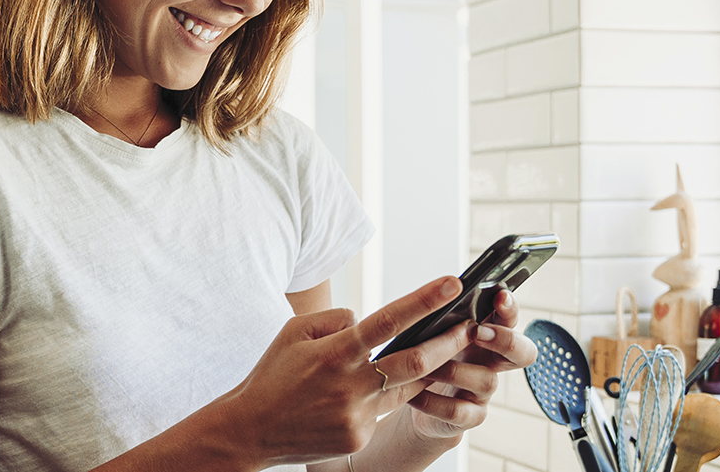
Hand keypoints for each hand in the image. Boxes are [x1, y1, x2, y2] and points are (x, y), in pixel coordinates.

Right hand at [205, 277, 474, 466]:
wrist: (250, 429)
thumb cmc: (273, 375)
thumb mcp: (294, 332)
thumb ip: (336, 320)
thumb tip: (367, 320)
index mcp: (334, 352)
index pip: (389, 320)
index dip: (424, 300)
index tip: (452, 283)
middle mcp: (350, 385)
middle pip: (415, 361)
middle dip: (448, 343)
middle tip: (469, 328)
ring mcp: (357, 415)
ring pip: (405, 389)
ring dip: (425, 372)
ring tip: (441, 354)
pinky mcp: (359, 437)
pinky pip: (381, 411)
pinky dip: (379, 398)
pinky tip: (358, 397)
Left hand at [405, 286, 536, 438]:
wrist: (413, 402)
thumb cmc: (425, 357)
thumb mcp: (431, 334)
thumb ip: (440, 319)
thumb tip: (435, 292)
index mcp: (484, 336)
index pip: (509, 319)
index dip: (510, 308)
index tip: (499, 296)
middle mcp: (490, 363)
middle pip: (521, 352)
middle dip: (506, 340)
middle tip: (478, 332)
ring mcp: (483, 392)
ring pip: (488, 381)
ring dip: (456, 370)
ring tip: (427, 364)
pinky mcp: (469, 417)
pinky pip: (459, 411)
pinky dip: (434, 402)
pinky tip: (413, 394)